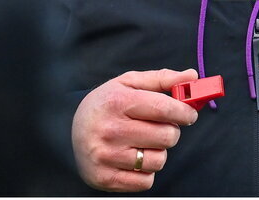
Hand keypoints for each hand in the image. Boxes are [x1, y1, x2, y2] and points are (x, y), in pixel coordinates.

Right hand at [72, 68, 198, 191]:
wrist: (66, 130)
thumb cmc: (106, 104)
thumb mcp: (129, 83)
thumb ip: (162, 79)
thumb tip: (192, 77)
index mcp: (117, 102)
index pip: (164, 108)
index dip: (184, 112)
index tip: (189, 114)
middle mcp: (111, 130)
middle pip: (167, 136)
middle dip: (170, 131)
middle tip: (159, 127)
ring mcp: (107, 156)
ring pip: (159, 160)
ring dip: (158, 152)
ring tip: (142, 142)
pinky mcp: (105, 178)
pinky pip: (146, 181)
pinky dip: (146, 171)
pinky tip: (133, 158)